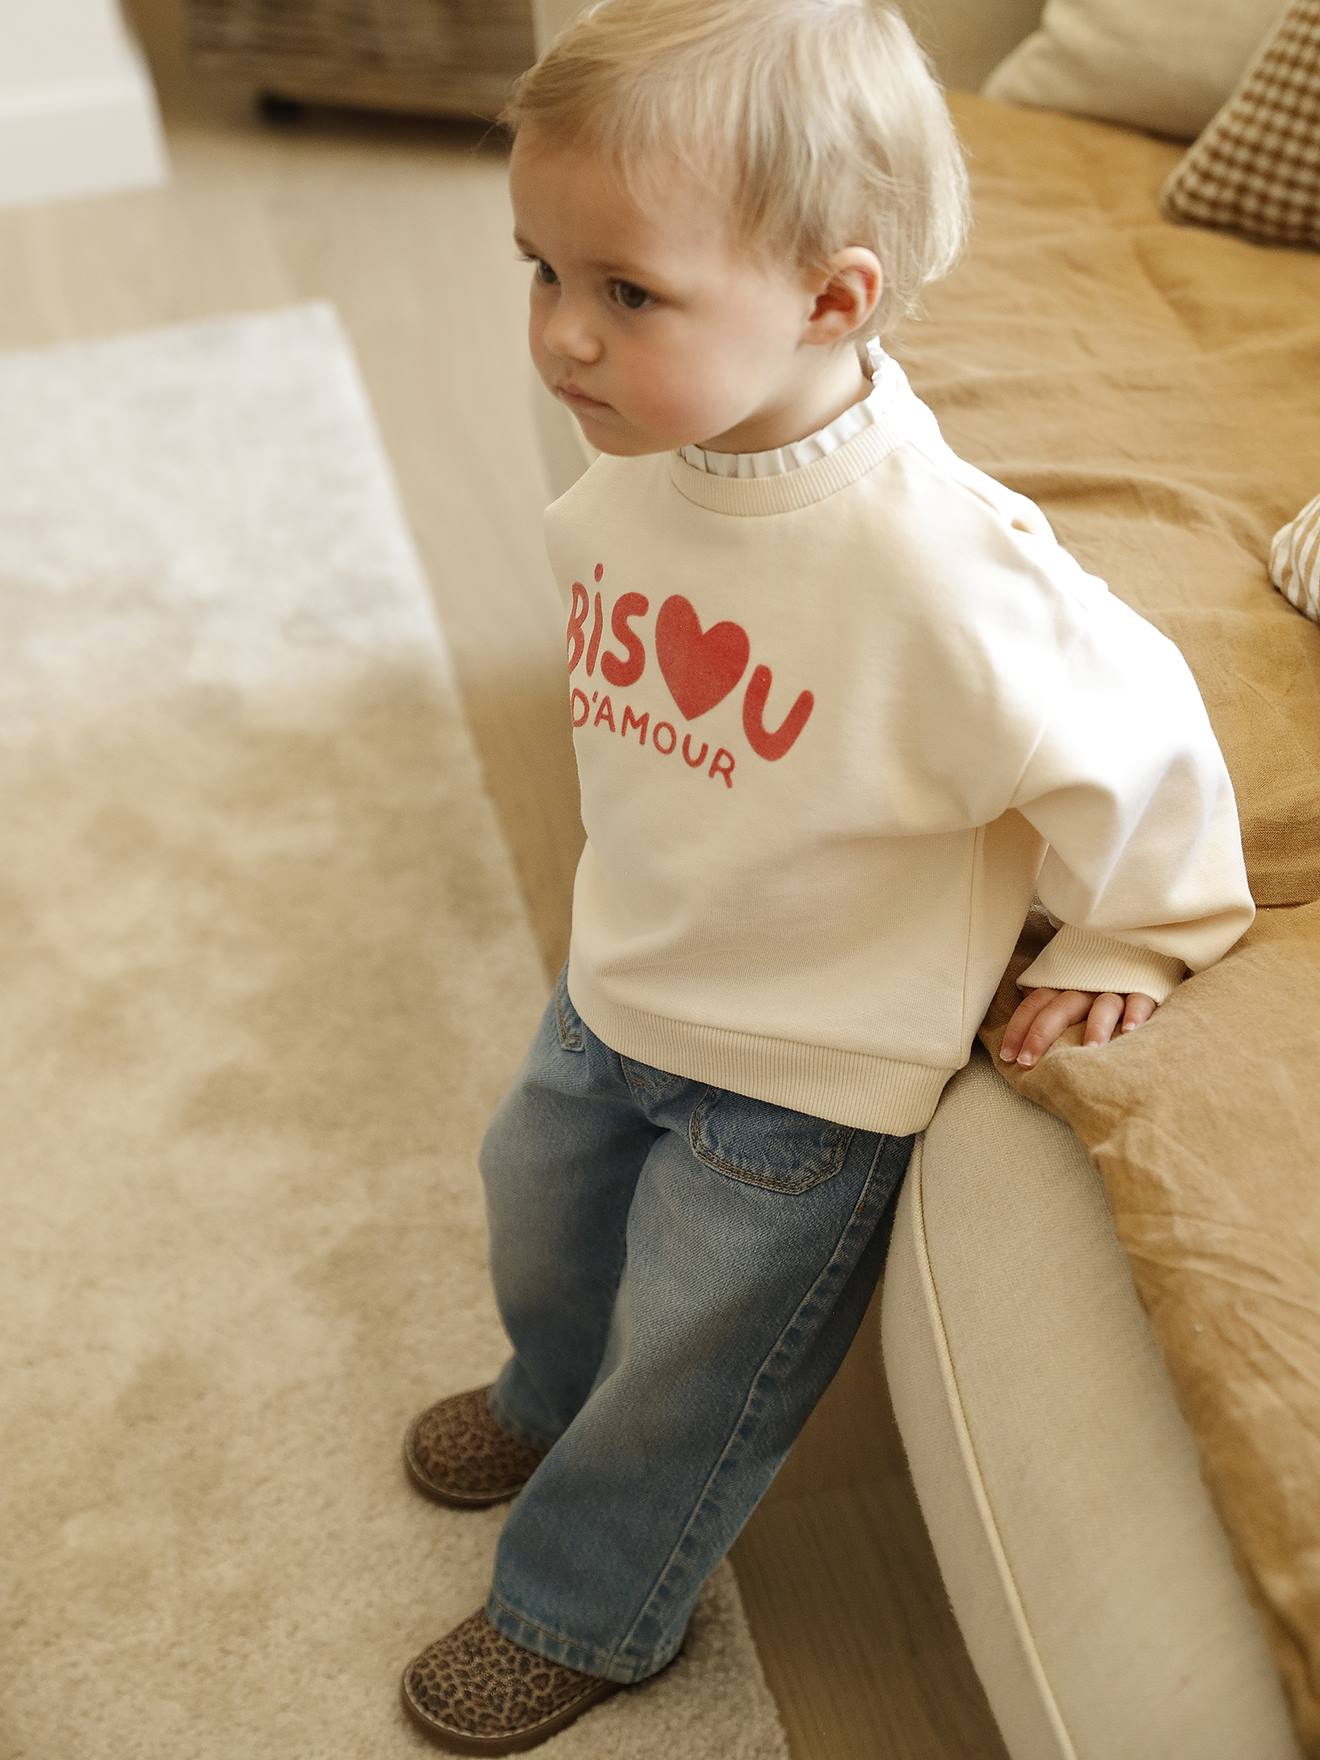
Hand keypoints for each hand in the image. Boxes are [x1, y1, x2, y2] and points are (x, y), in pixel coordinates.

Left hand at [999, 988, 1157, 1067]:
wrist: (1140, 961)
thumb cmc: (1098, 997)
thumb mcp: (1070, 1004)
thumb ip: (1051, 1021)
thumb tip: (1018, 1051)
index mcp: (1064, 989)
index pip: (1035, 1004)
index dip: (1018, 1029)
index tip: (1007, 1057)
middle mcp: (1086, 987)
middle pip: (1060, 1007)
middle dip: (1041, 1034)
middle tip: (1028, 1062)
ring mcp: (1116, 988)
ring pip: (1103, 1004)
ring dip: (1095, 1026)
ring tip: (1090, 1050)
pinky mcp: (1146, 990)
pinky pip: (1141, 999)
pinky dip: (1136, 1013)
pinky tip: (1131, 1031)